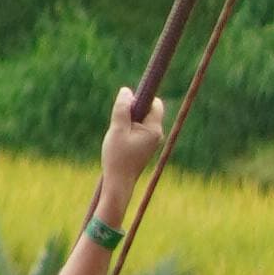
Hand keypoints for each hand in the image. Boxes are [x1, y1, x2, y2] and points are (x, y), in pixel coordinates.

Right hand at [96, 86, 169, 227]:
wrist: (118, 183)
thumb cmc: (117, 158)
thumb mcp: (117, 129)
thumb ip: (122, 109)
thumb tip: (127, 91)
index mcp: (154, 129)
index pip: (154, 103)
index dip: (141, 98)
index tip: (127, 103)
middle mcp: (156, 134)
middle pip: (147, 110)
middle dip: (132, 110)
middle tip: (119, 123)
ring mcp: (151, 141)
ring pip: (141, 120)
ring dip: (128, 121)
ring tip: (117, 135)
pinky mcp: (144, 146)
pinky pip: (138, 129)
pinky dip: (128, 130)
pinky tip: (118, 141)